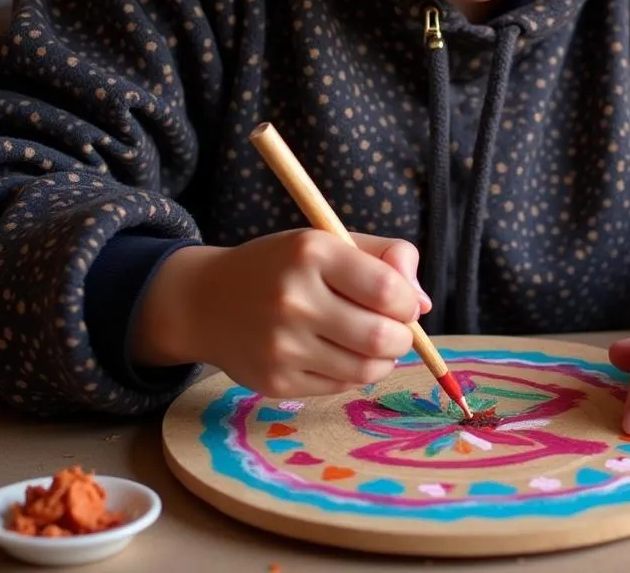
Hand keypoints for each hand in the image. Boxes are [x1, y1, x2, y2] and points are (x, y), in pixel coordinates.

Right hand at [131, 230, 431, 397]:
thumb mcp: (329, 242)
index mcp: (311, 252)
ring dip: (383, 359)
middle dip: (402, 337)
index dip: (407, 302)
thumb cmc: (282, 266)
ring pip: (366, 370)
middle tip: (395, 329)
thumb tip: (424, 304)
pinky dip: (352, 374)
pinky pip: (339, 387)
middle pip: (381, 337)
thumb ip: (385, 258)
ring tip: (372, 342)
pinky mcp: (275, 382)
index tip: (402, 302)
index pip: (387, 289)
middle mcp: (294, 299)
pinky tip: (338, 353)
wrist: (205, 301)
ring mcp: (282, 345)